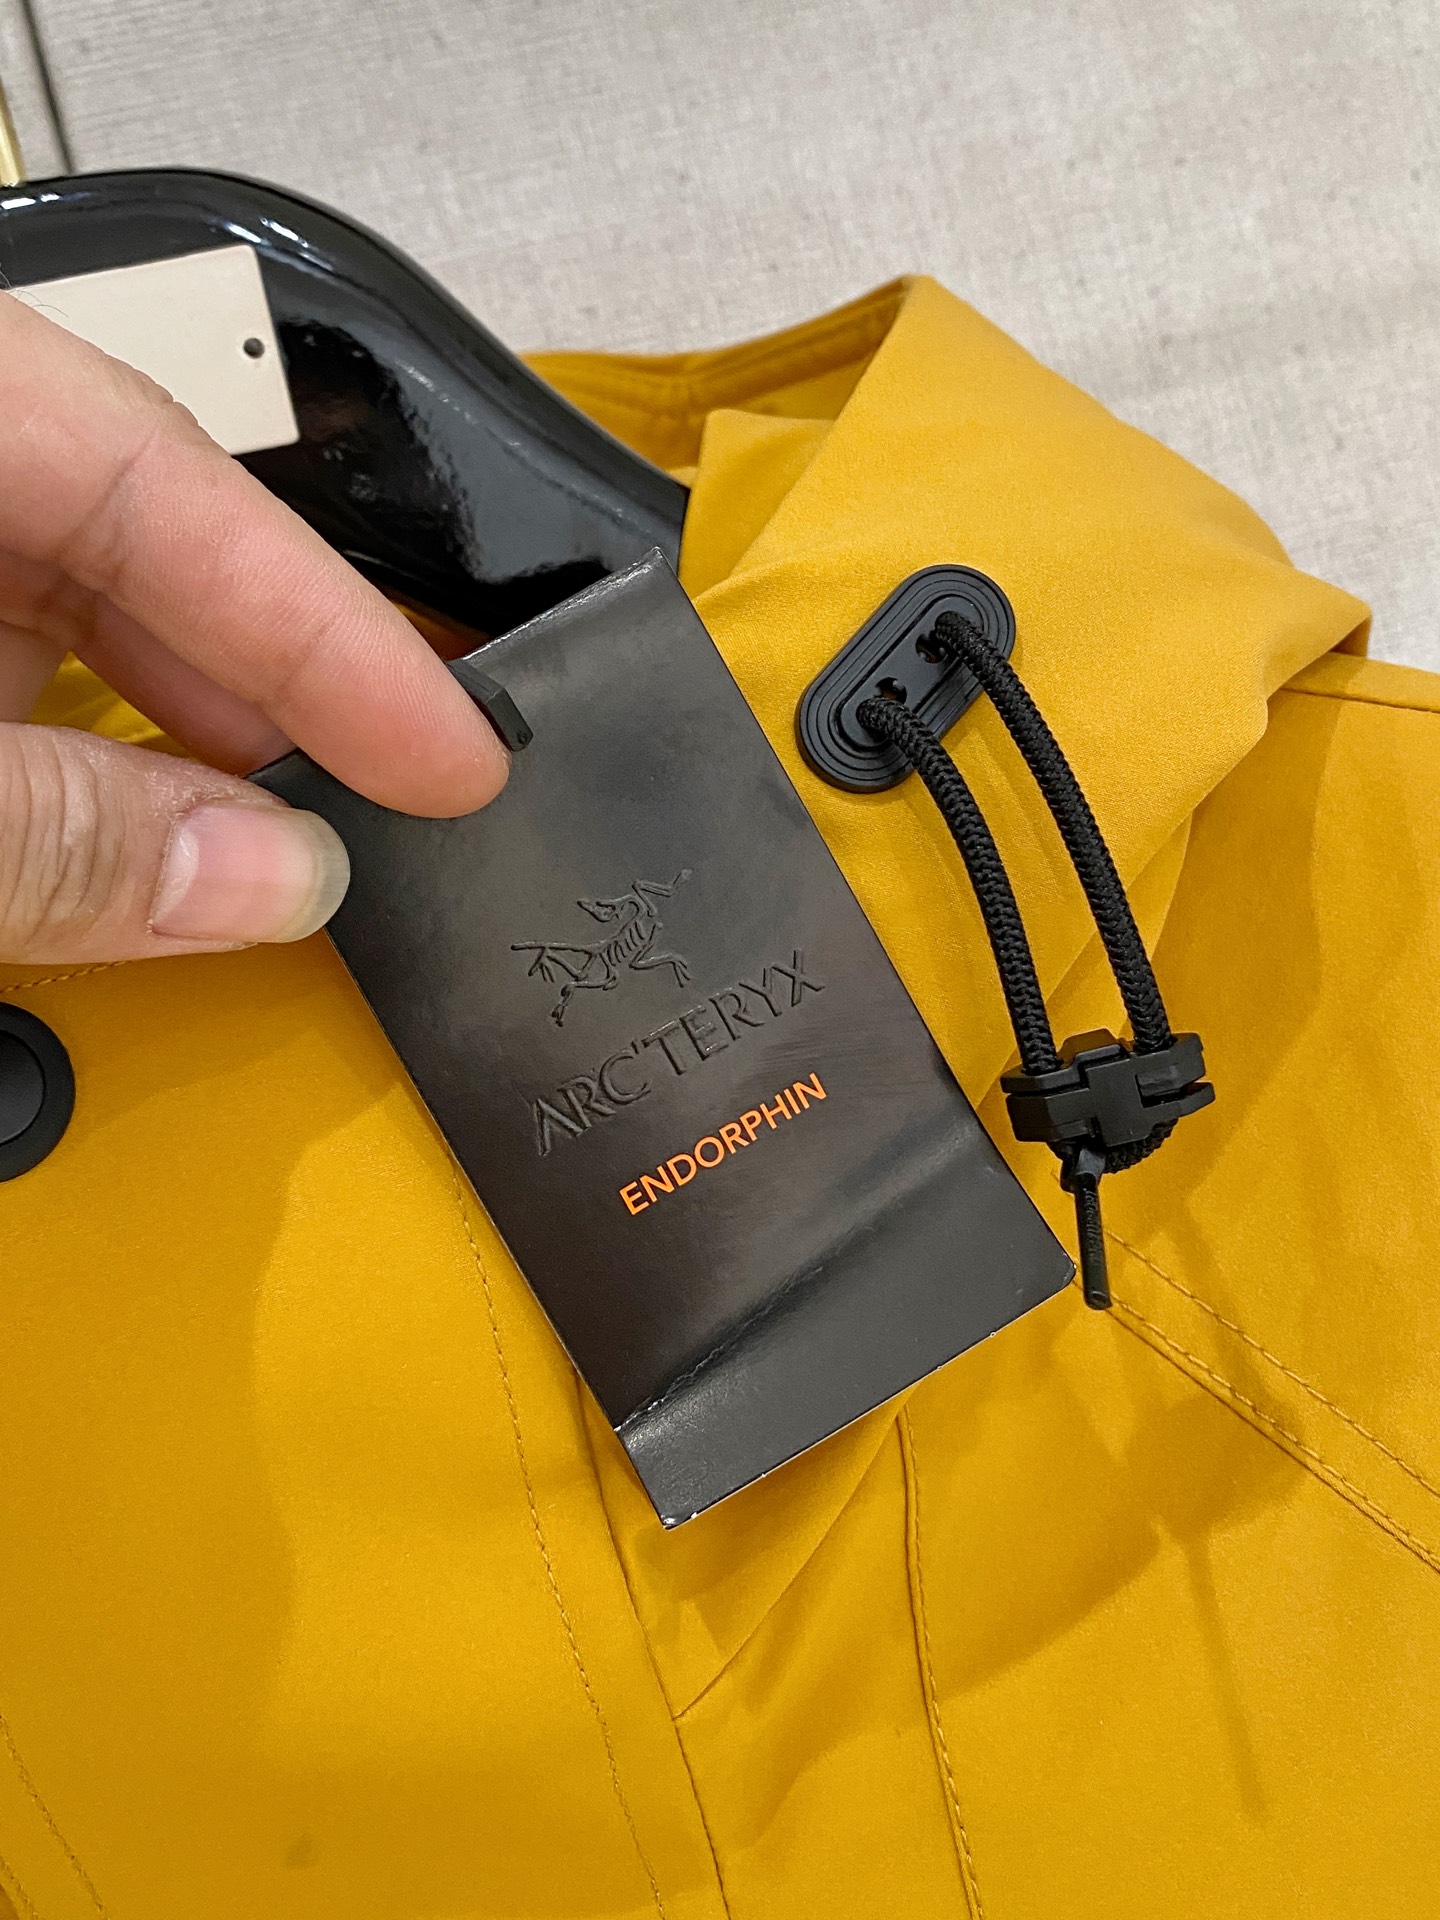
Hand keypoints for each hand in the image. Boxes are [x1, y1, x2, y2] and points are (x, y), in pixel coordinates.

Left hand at [0, 294, 507, 965]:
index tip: (452, 752)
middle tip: (393, 803)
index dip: (334, 625)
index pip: (170, 472)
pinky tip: (130, 832)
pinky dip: (77, 754)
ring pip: (68, 599)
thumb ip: (66, 832)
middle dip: (272, 683)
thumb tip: (271, 879)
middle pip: (139, 529)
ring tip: (276, 837)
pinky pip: (4, 659)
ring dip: (177, 732)